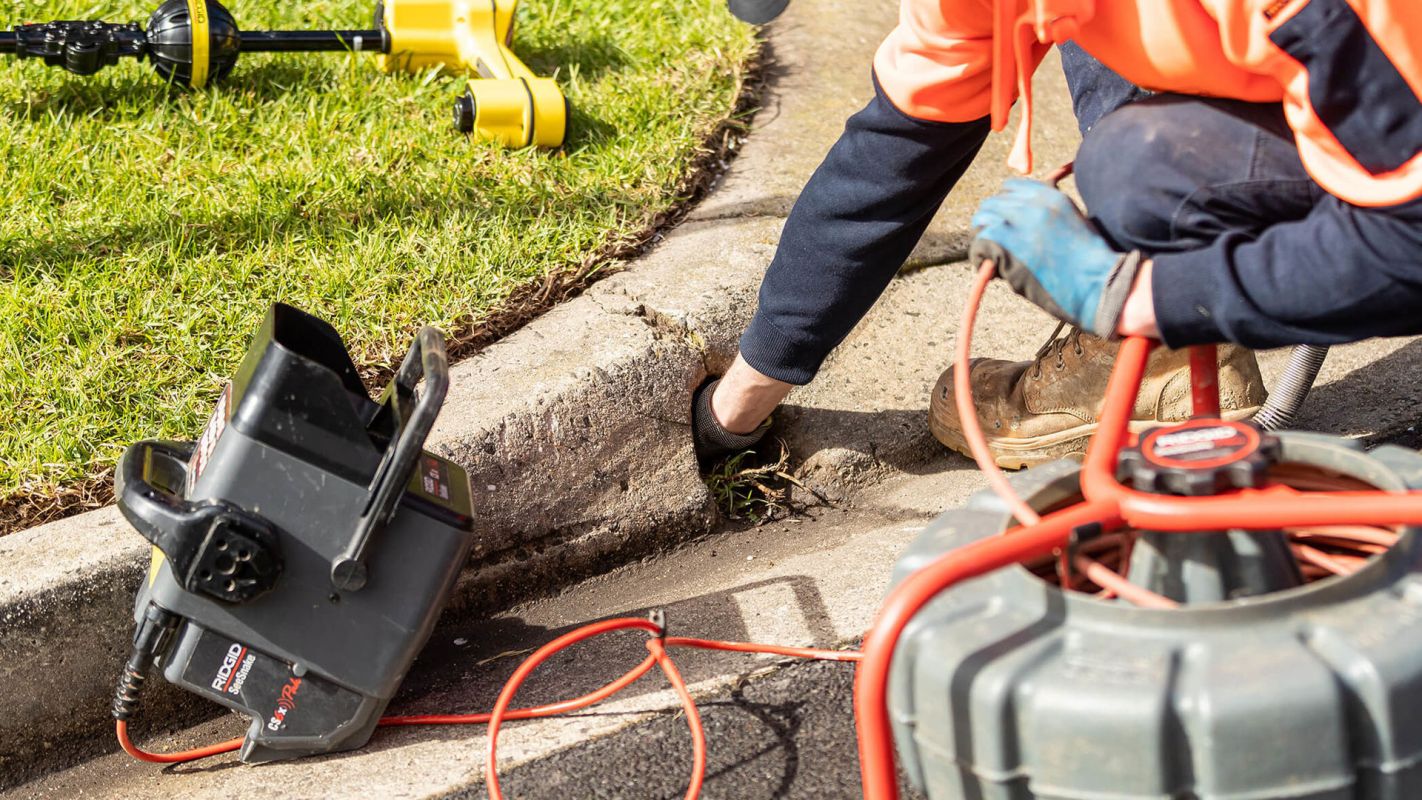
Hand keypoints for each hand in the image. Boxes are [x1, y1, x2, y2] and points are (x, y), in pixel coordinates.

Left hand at [970, 179, 1143, 337]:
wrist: (1100, 285)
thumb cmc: (1091, 264)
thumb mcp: (1074, 223)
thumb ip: (1048, 214)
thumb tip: (1022, 219)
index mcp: (1051, 196)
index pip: (1011, 187)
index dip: (1006, 207)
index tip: (1009, 226)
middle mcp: (1033, 203)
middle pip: (992, 203)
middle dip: (991, 223)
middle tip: (998, 247)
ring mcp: (1019, 221)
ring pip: (982, 220)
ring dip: (984, 239)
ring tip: (995, 259)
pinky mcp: (1007, 243)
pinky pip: (978, 244)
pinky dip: (980, 259)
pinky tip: (994, 272)